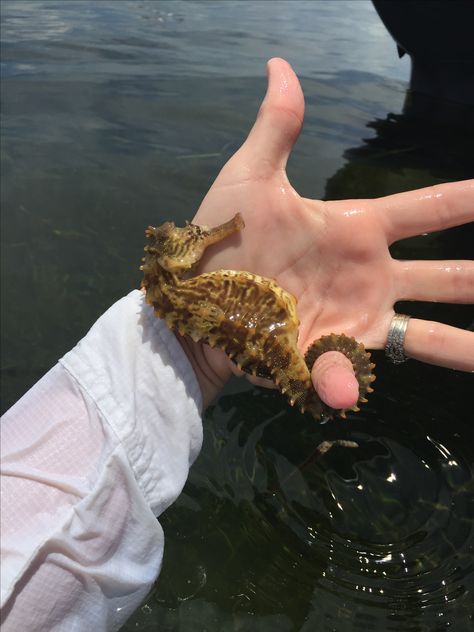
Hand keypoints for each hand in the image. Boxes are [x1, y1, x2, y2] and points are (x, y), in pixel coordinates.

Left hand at [181, 57, 473, 409]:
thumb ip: (276, 129)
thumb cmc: (219, 241)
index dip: (472, 198)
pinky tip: (345, 389)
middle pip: (450, 277)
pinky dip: (350, 381)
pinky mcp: (334, 358)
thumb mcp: (248, 180)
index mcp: (358, 230)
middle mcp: (372, 277)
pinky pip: (357, 373)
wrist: (192, 304)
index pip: (431, 209)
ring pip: (433, 335)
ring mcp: (358, 320)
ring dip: (468, 346)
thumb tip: (281, 65)